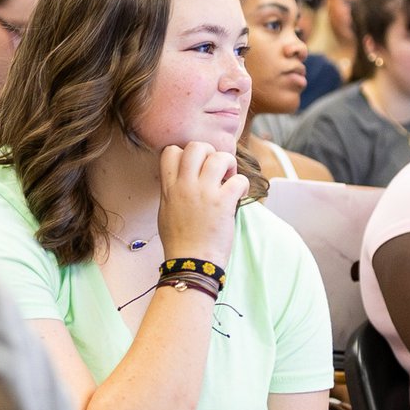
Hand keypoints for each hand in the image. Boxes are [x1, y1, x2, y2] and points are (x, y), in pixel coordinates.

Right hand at [158, 142, 249, 265]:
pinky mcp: (223, 203)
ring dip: (229, 165)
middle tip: (216, 169)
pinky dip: (243, 186)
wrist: (191, 263)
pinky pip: (239, 179)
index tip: (195, 167)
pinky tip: (240, 195)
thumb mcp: (165, 212)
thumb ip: (172, 192)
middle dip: (210, 152)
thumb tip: (180, 180)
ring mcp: (204, 193)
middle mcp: (185, 185)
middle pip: (196, 147)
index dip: (186, 154)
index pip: (171, 151)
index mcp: (170, 188)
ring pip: (220, 157)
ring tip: (229, 179)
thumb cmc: (179, 243)